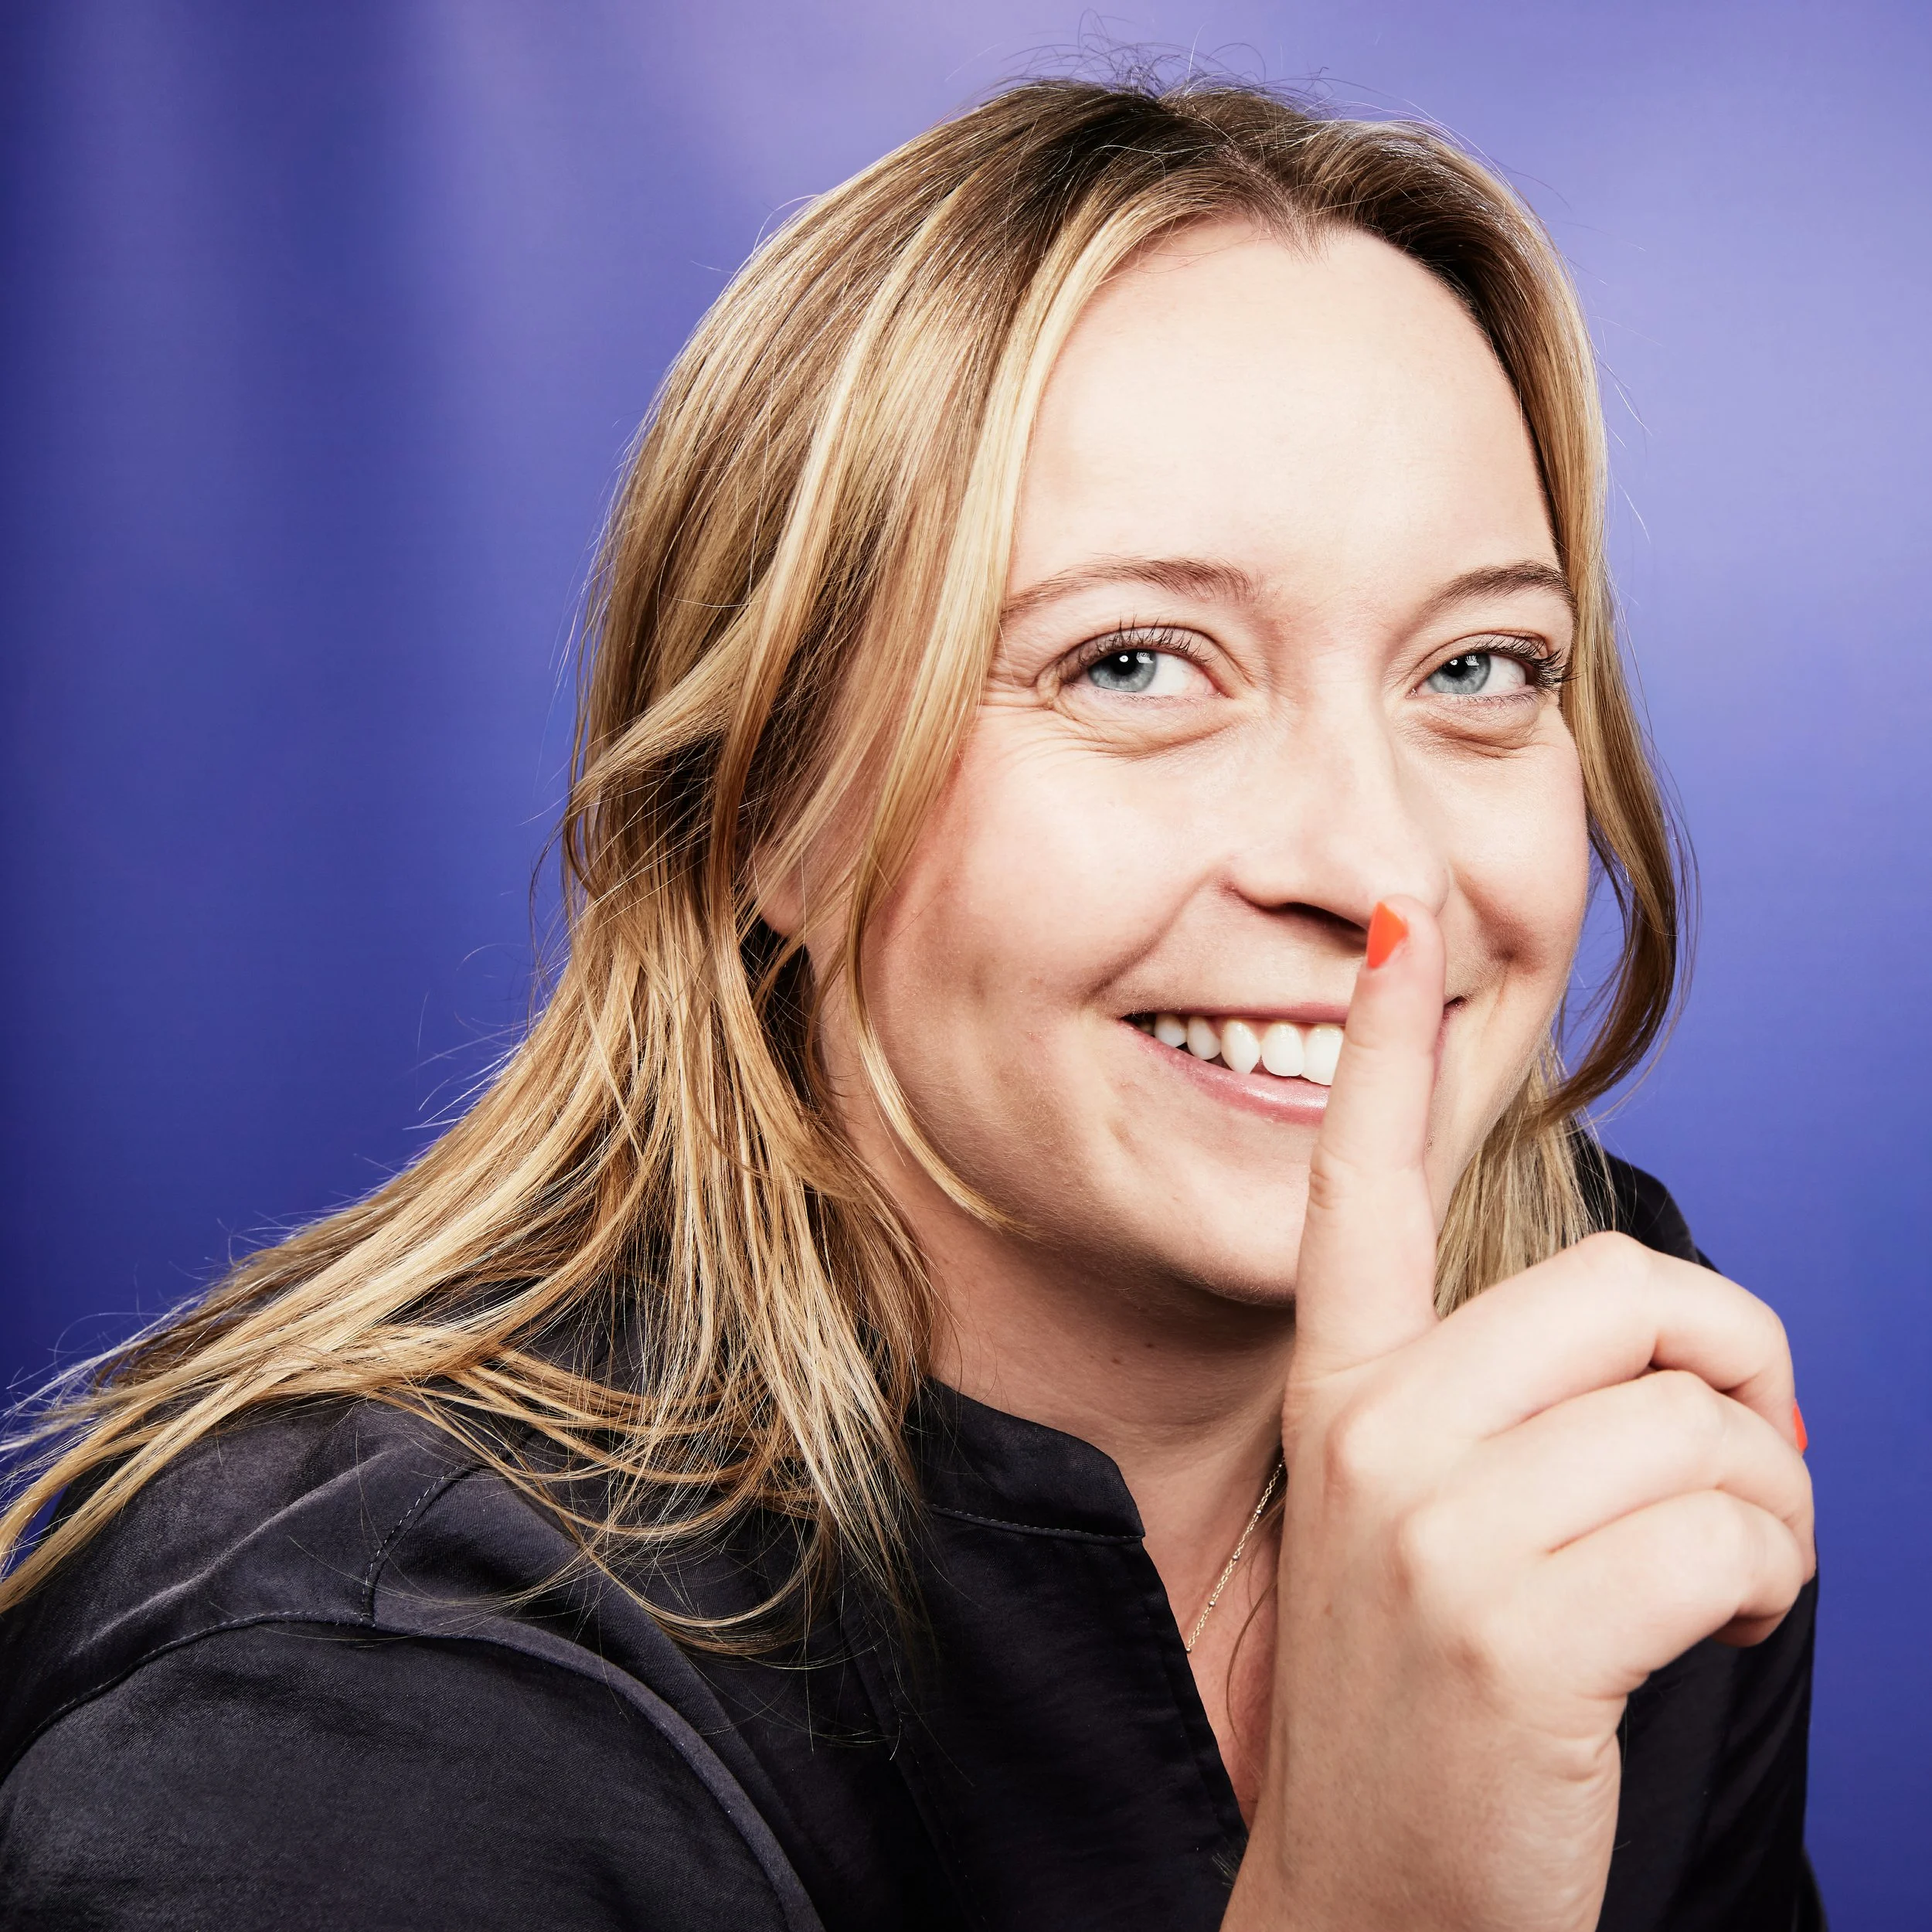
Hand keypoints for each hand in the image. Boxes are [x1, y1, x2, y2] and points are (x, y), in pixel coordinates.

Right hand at [1225, 898, 1813, 1931]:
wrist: (1369, 1901)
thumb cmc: (1427, 1698)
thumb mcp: (1428, 1522)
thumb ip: (1513, 1406)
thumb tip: (1689, 1348)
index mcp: (1347, 1391)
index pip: (1360, 1185)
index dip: (1390, 1048)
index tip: (1394, 925)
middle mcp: (1377, 1430)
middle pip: (1631, 1291)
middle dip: (1739, 1371)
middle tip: (1732, 1461)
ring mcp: (1435, 1523)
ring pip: (1705, 1421)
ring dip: (1761, 1507)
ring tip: (1705, 1578)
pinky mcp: (1515, 1621)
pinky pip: (1732, 1531)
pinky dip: (1767, 1586)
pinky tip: (1704, 1632)